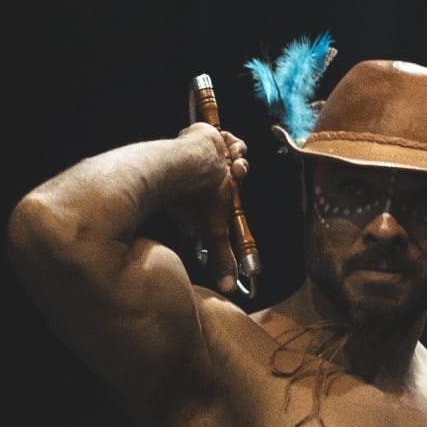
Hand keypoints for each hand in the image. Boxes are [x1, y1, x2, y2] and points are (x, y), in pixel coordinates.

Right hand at [175, 123, 248, 295]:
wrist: (189, 166)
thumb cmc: (197, 200)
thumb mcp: (216, 232)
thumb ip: (221, 258)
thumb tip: (228, 289)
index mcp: (206, 193)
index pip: (224, 195)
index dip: (230, 198)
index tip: (230, 199)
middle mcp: (205, 174)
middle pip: (230, 175)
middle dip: (237, 177)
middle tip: (235, 180)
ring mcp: (207, 155)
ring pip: (232, 156)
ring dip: (238, 163)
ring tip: (232, 167)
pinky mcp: (208, 137)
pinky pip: (230, 139)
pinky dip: (235, 146)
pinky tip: (230, 153)